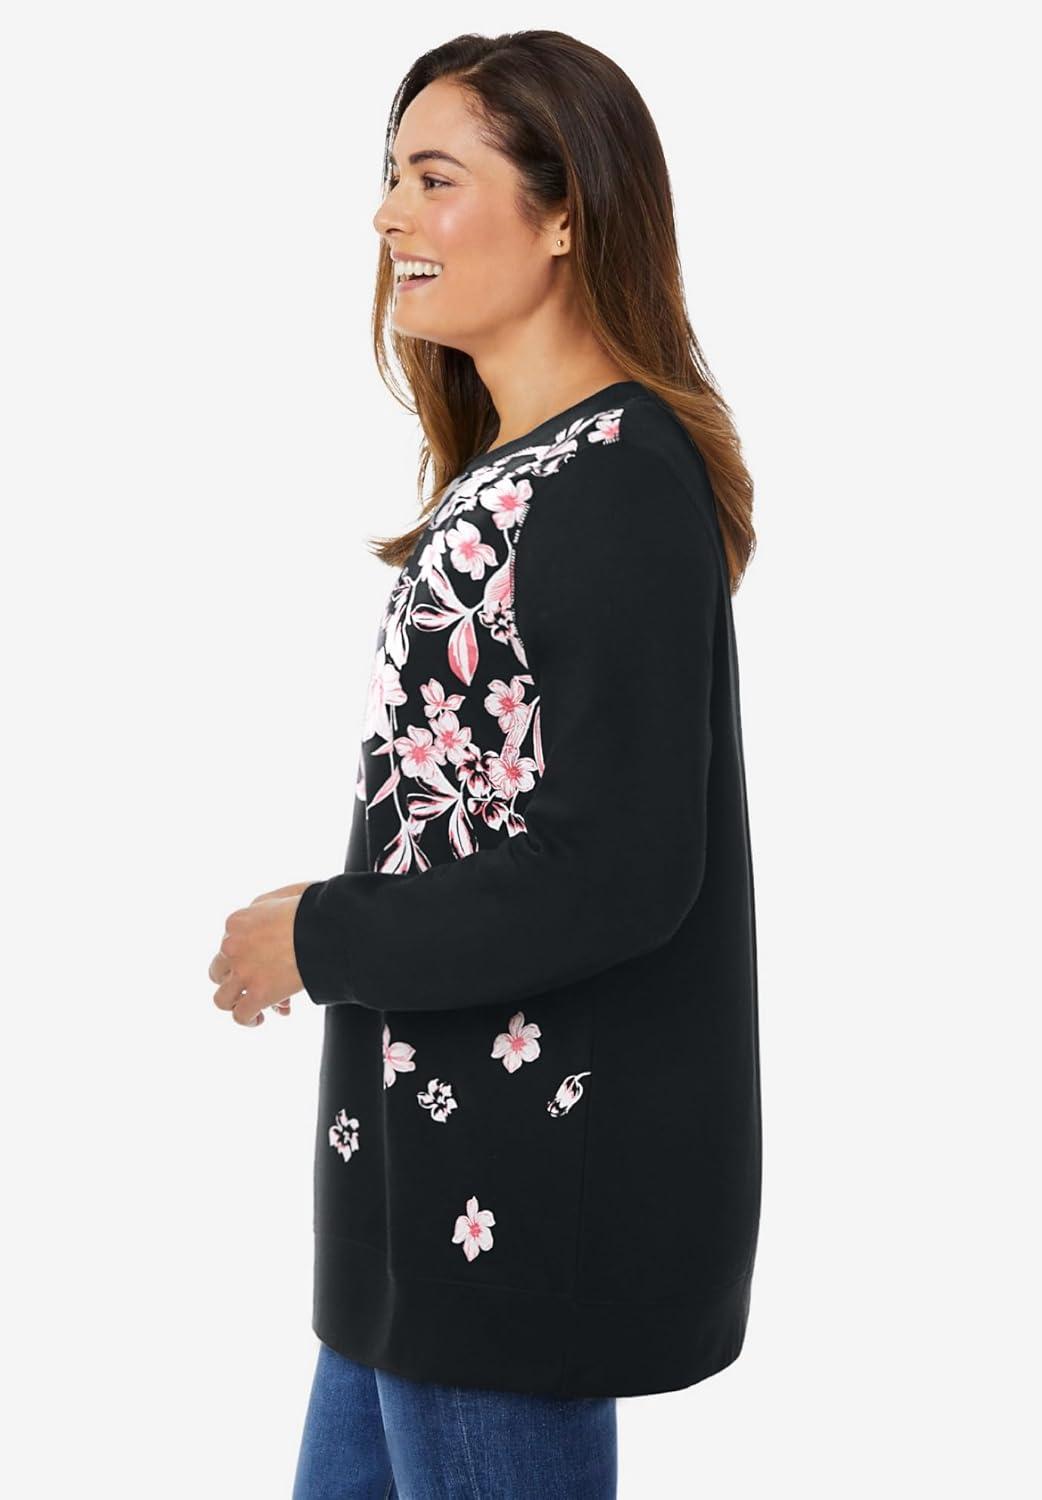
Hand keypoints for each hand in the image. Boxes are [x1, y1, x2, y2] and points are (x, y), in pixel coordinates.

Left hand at [210, 883, 314, 1026]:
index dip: (247, 956)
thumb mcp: (286, 894)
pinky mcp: (259, 994)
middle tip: (256, 983)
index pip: (230, 944)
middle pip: (218, 971)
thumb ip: (271, 905)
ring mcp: (244, 972)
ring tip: (252, 1007)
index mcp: (237, 921)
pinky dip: (249, 1020)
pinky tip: (260, 1018)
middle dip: (236, 979)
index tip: (266, 962)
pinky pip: (241, 1016)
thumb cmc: (314, 908)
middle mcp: (232, 947)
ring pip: (222, 999)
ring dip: (236, 1004)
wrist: (326, 928)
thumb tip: (273, 920)